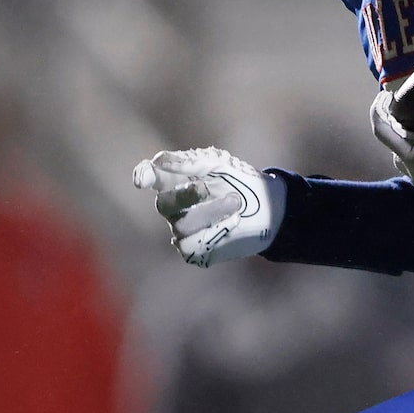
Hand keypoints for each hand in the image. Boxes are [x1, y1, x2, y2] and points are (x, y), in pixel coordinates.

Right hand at [131, 148, 283, 266]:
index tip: (143, 180)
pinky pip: (192, 246)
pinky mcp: (195, 251)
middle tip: (204, 188)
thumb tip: (159, 161)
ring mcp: (183, 230)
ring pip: (181, 226)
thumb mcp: (220, 166)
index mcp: (175, 181)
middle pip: (163, 204)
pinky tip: (234, 223)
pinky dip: (216, 232)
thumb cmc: (242, 183)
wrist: (271, 211)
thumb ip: (191, 163)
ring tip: (237, 202)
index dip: (143, 177)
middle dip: (184, 196)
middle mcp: (174, 207)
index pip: (150, 177)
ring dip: (210, 212)